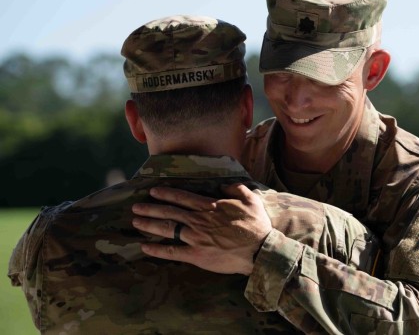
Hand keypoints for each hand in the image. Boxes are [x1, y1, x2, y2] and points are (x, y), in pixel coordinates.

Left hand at [131, 183, 271, 274]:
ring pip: (167, 229)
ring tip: (136, 222)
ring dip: (149, 224)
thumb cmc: (256, 225)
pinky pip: (172, 251)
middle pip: (170, 212)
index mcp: (210, 206)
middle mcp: (199, 220)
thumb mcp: (250, 199)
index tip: (153, 191)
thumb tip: (223, 185)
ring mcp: (195, 238)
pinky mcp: (196, 255)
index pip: (183, 197)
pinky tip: (145, 247)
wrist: (259, 250)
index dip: (166, 193)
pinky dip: (157, 249)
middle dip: (151, 208)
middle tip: (136, 206)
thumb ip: (235, 189)